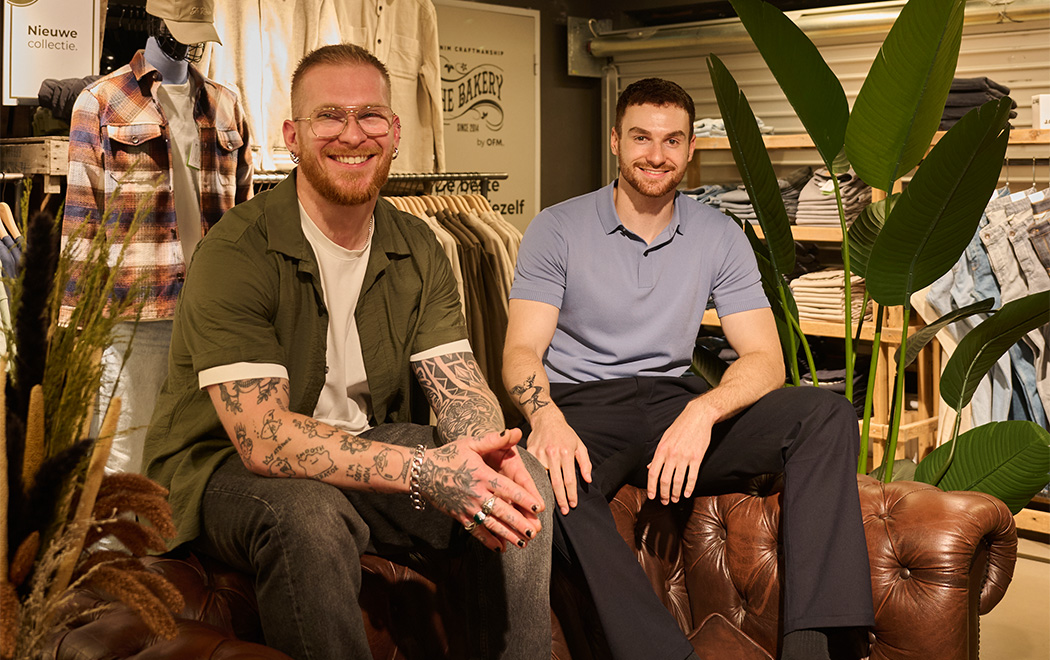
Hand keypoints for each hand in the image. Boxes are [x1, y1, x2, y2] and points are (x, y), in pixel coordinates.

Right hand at [420, 430, 543, 551]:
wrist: (422, 472)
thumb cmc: (450, 455)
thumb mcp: (471, 444)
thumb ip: (495, 439)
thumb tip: (517, 431)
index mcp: (482, 475)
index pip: (508, 489)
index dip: (524, 498)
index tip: (538, 507)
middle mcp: (476, 493)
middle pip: (502, 511)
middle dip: (519, 523)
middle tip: (535, 531)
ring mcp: (467, 507)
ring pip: (491, 524)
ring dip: (508, 535)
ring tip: (524, 543)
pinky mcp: (459, 516)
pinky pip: (476, 530)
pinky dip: (488, 541)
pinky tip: (501, 547)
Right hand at [527, 415, 591, 514]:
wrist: (546, 419)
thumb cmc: (565, 434)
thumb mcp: (579, 445)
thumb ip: (585, 463)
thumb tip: (588, 480)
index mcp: (566, 453)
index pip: (569, 479)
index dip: (571, 494)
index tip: (573, 505)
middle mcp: (552, 454)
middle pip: (556, 482)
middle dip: (560, 499)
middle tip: (564, 511)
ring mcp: (539, 453)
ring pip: (542, 478)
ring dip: (545, 492)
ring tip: (548, 505)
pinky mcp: (529, 453)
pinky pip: (532, 471)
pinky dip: (534, 481)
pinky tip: (536, 491)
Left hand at [647, 406, 712, 504]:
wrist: (698, 416)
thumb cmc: (680, 427)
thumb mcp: (665, 438)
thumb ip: (657, 455)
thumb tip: (649, 468)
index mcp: (661, 449)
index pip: (652, 472)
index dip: (651, 487)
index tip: (652, 496)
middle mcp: (671, 454)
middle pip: (664, 480)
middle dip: (664, 493)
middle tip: (665, 501)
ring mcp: (684, 456)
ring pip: (678, 481)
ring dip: (676, 493)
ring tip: (675, 499)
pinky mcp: (697, 457)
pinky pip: (692, 477)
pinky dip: (689, 488)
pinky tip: (687, 494)